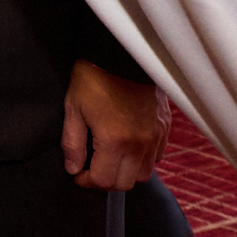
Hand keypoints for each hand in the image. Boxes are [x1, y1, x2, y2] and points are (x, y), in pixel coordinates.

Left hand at [61, 60, 169, 190]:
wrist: (121, 53)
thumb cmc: (93, 78)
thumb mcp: (73, 108)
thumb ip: (72, 143)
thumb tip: (73, 168)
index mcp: (114, 140)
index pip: (104, 180)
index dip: (87, 181)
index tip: (78, 173)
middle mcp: (139, 143)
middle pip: (125, 183)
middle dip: (106, 180)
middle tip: (92, 168)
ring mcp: (155, 136)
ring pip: (144, 174)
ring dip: (126, 172)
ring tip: (110, 158)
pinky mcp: (164, 128)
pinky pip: (156, 157)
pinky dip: (142, 159)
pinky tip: (127, 147)